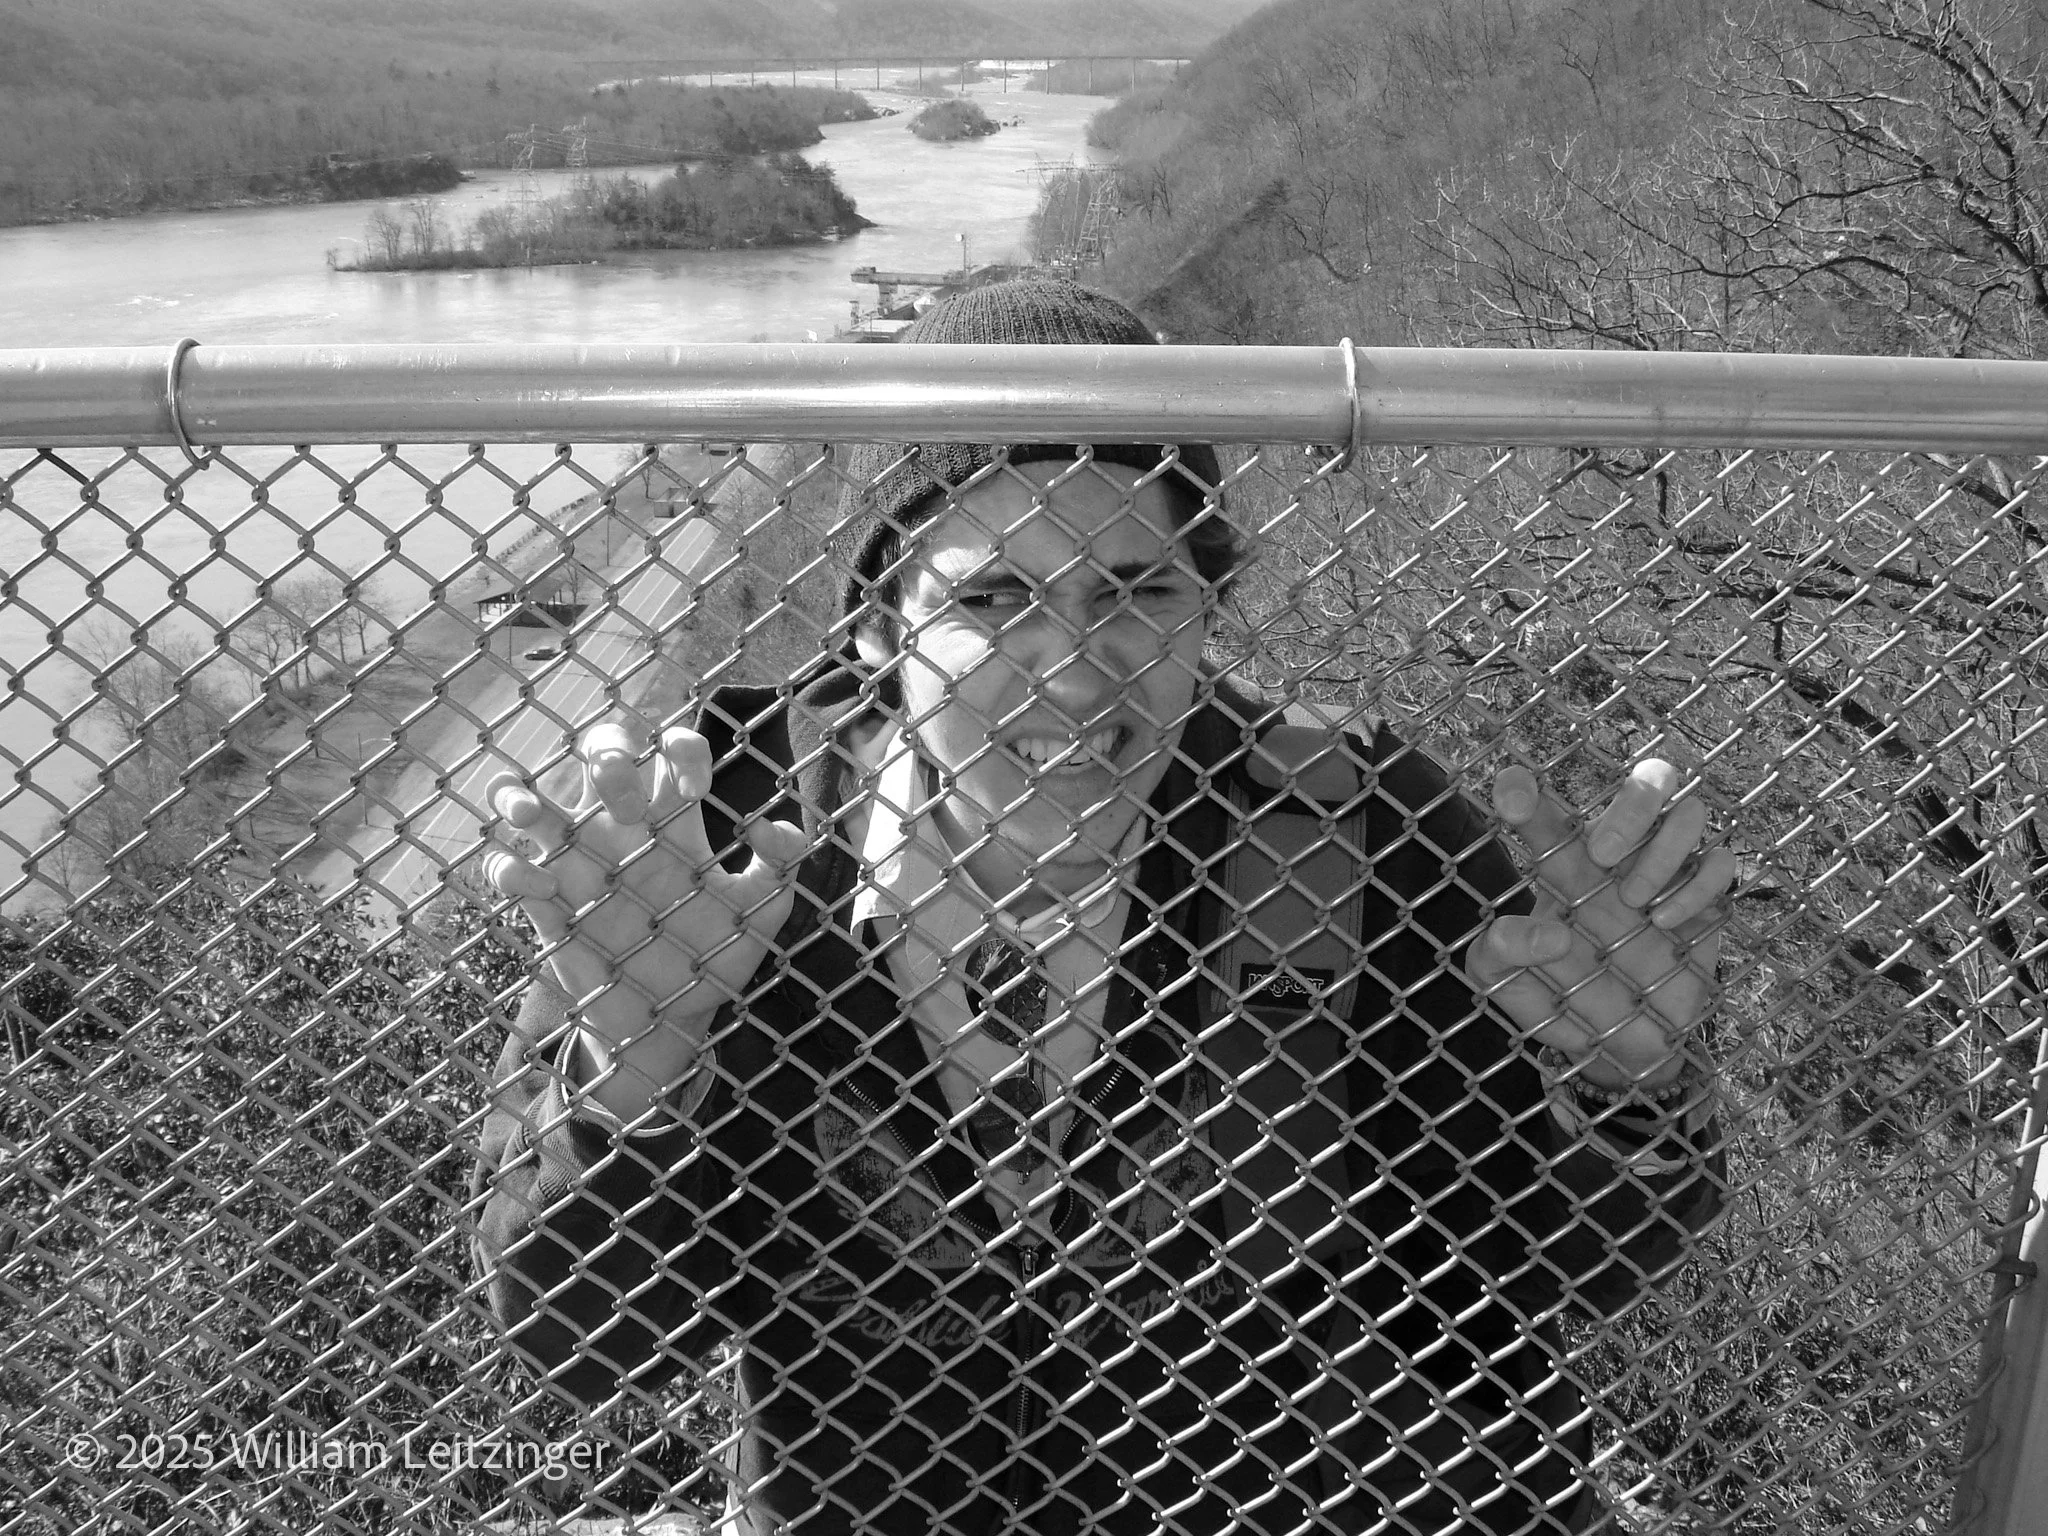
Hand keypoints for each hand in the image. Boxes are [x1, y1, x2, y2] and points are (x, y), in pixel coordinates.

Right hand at [480, 723, 806, 1112]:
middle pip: (598, 752)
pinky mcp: (544, 904)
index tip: (697, 789)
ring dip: (521, 795)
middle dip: (609, 757)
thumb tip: (767, 824)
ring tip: (534, 813)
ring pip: (528, 798)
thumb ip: (782, 863)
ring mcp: (577, 863)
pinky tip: (543, 888)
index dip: (682, 749)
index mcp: (674, 822)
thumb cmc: (716, 957)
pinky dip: (510, 869)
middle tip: (632, 812)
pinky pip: (505, 869)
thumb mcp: (763, 911)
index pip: (670, 751)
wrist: (673, 1022)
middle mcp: (621, 829)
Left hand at [1466, 760, 1735, 1091]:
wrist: (1615, 1048)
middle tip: (1602, 854)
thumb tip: (1549, 933)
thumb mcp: (1503, 985)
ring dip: (1666, 849)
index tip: (1510, 799)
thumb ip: (1497, 955)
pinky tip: (1666, 924)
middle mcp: (1619, 858)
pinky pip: (1722, 864)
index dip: (1524, 791)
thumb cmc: (1555, 1002)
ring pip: (1691, 811)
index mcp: (1562, 864)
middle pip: (1649, 780)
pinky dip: (1697, 890)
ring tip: (1636, 902)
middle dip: (1632, 805)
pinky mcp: (1706, 904)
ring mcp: (1668, 876)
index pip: (1543, 811)